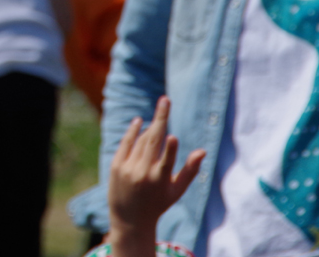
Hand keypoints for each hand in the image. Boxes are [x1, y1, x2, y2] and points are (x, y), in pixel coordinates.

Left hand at [108, 97, 203, 256]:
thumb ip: (190, 170)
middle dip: (160, 118)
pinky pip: (126, 143)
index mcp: (160, 182)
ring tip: (157, 120)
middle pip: (152, 141)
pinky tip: (139, 121)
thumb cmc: (159, 203)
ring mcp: (128, 169)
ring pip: (141, 140)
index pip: (166, 163)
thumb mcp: (176, 191)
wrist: (129, 218)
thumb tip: (202, 151)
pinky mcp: (116, 166)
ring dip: (149, 127)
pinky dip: (132, 131)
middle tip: (165, 99)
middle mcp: (143, 174)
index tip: (173, 136)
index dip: (170, 150)